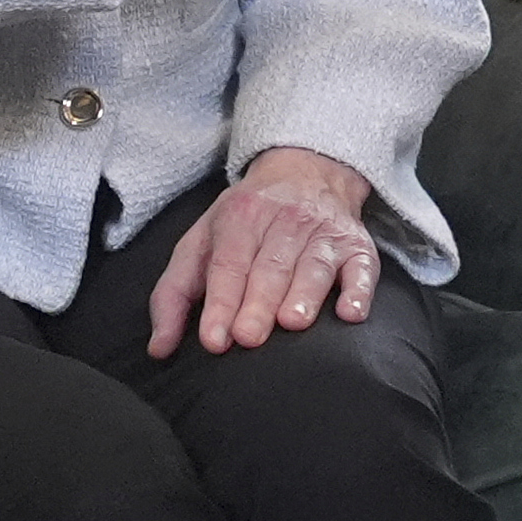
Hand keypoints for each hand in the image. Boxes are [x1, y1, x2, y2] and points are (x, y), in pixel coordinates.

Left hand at [147, 147, 379, 356]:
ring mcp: (324, 232)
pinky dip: (359, 290)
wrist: (307, 172)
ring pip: (314, 266)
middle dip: (258, 303)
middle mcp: (284, 221)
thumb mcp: (200, 244)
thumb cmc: (247, 222)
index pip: (228, 264)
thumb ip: (174, 296)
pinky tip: (350, 313)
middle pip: (270, 267)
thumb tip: (159, 348)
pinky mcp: (357, 245)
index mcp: (239, 219)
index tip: (214, 339)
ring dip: (305, 294)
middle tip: (249, 337)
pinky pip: (362, 268)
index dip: (221, 302)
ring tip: (293, 322)